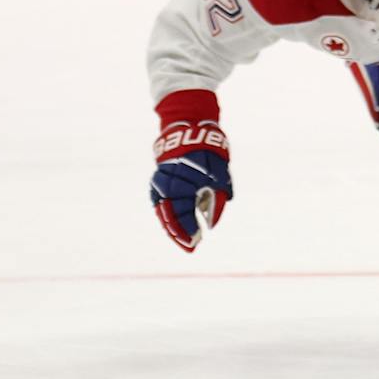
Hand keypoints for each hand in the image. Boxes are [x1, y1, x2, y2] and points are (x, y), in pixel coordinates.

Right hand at [150, 117, 231, 251]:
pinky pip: (159, 202)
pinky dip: (166, 214)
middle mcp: (169, 183)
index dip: (190, 228)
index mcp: (185, 182)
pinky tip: (172, 226)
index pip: (184, 212)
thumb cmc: (209, 153)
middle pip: (171, 215)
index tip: (197, 241)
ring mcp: (161, 181)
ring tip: (181, 241)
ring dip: (171, 227)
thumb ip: (216, 198)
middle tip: (189, 248)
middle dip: (180, 233)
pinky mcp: (158, 180)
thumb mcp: (219, 175)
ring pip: (163, 210)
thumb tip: (210, 223)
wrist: (189, 130)